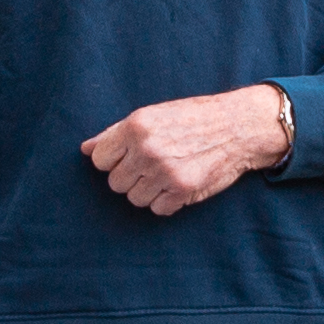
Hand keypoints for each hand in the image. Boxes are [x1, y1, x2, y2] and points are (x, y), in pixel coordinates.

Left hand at [83, 85, 292, 214]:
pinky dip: (167, 201)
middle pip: (115, 182)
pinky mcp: (182, 190)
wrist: (238, 126)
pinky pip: (157, 209)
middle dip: (132, 177)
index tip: (130, 156)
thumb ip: (115, 133)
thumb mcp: (152, 115)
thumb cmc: (194, 118)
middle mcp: (147, 149)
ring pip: (134, 199)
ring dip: (149, 191)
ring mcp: (164, 171)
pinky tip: (180, 183)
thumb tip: (85, 149)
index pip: (99, 160)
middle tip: (155, 164)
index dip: (113, 160)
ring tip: (168, 173)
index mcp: (136, 126)